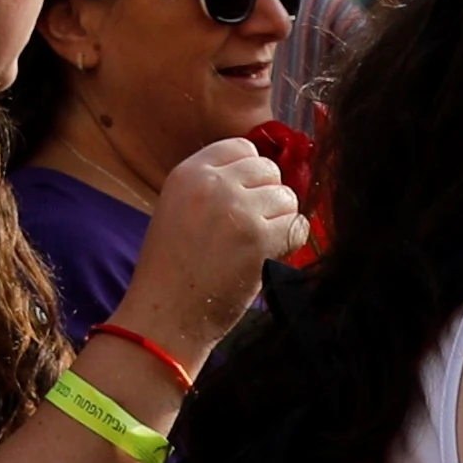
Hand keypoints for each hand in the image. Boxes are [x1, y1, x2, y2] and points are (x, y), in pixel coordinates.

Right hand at [109, 133, 307, 363]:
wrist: (165, 314)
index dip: (251, 174)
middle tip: (254, 226)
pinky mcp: (259, 239)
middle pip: (269, 170)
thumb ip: (213, 187)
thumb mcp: (178, 208)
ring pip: (287, 198)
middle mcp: (213, 183)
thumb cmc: (172, 269)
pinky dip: (290, 242)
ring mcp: (238, 209)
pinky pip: (297, 226)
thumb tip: (264, 178)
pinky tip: (270, 255)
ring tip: (258, 244)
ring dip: (280, 221)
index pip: (242, 148)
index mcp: (188, 173)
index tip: (247, 197)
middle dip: (268, 196)